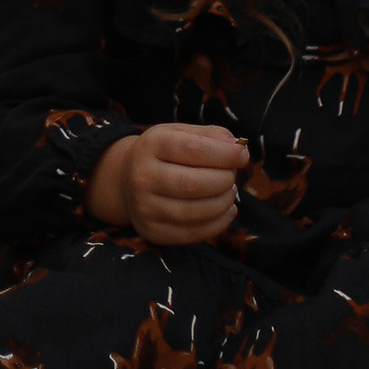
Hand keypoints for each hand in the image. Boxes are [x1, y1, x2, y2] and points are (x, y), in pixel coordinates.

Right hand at [89, 121, 247, 244]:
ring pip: (195, 212)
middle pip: (194, 184)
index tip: (242, 155)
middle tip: (232, 176)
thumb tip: (239, 149)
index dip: (225, 154)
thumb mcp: (182, 133)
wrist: (126, 180)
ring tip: (229, 192)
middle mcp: (143, 176)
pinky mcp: (152, 231)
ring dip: (223, 202)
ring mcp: (145, 207)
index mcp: (152, 145)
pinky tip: (226, 210)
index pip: (193, 149)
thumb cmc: (164, 154)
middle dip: (224, 180)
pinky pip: (193, 234)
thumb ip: (212, 136)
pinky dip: (219, 223)